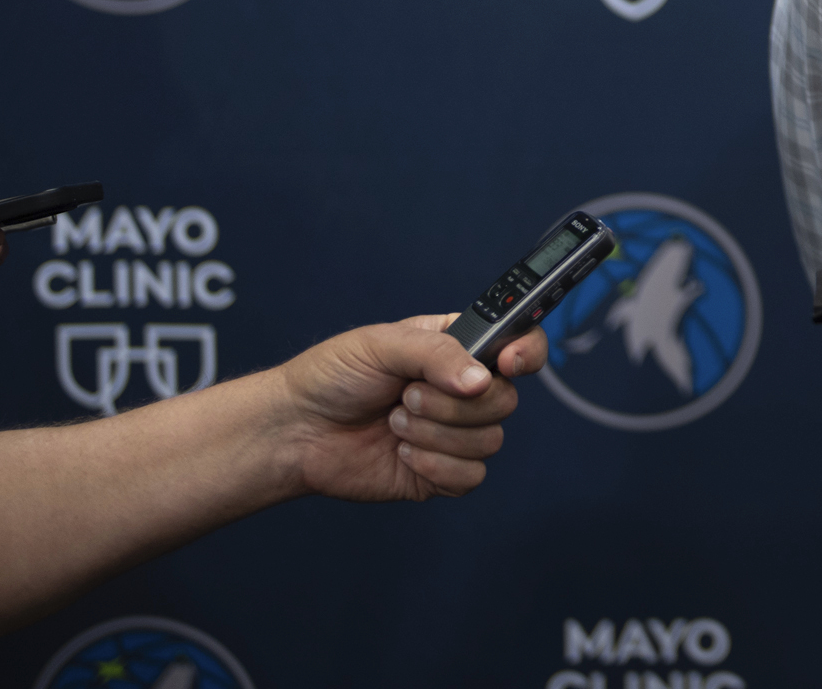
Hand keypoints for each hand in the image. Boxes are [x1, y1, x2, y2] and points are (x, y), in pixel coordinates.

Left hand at [273, 315, 545, 502]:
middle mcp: (464, 391)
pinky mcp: (441, 474)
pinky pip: (471, 478)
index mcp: (459, 349)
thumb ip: (437, 353)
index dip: (526, 353)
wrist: (295, 432)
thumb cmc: (333, 376)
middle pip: (506, 400)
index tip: (506, 363)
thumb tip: (481, 379)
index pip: (520, 344)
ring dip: (436, 435)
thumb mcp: (383, 344)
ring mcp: (454, 435)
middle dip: (452, 404)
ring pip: (490, 440)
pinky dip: (435, 467)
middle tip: (407, 396)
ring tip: (394, 423)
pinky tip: (400, 455)